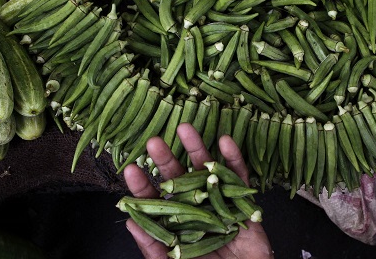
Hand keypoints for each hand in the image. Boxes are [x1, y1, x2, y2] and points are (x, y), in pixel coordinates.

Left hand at [122, 123, 273, 258]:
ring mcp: (219, 204)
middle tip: (155, 141)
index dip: (143, 185)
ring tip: (186, 129)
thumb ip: (153, 247)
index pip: (155, 201)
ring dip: (197, 149)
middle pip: (180, 179)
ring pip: (207, 171)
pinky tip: (224, 142)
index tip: (130, 169)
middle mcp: (196, 210)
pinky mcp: (244, 204)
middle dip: (167, 159)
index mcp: (177, 225)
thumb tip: (131, 222)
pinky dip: (233, 159)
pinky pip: (239, 178)